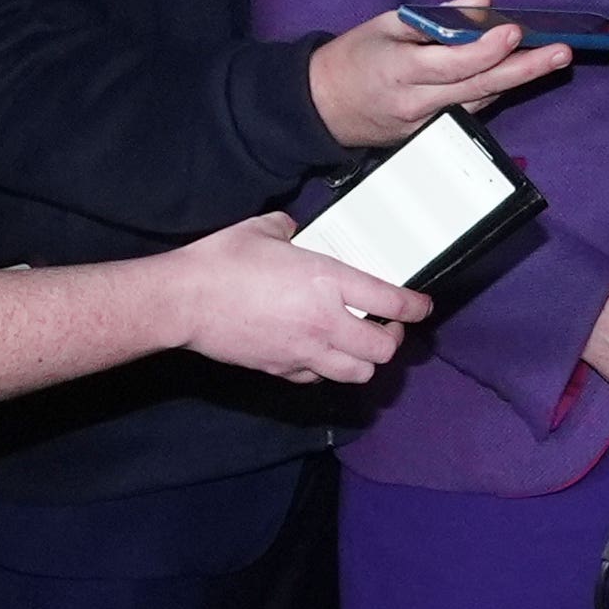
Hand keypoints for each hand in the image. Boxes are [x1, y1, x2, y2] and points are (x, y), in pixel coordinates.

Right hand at [159, 215, 426, 384]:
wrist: (185, 301)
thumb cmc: (222, 260)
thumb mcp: (264, 229)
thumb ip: (290, 230)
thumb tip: (295, 232)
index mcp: (327, 281)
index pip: (390, 301)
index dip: (415, 307)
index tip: (423, 307)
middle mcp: (324, 322)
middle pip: (382, 349)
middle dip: (393, 340)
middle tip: (388, 326)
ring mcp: (303, 351)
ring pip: (356, 373)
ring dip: (365, 361)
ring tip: (360, 345)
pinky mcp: (280, 369)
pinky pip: (318, 379)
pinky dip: (327, 370)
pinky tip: (319, 354)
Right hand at [307, 0, 571, 150]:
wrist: (322, 107)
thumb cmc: (354, 57)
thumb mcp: (386, 24)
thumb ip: (437, 15)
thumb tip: (482, 0)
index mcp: (399, 70)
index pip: (451, 63)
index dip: (485, 48)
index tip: (514, 30)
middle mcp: (416, 103)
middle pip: (478, 87)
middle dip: (524, 70)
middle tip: (559, 53)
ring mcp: (425, 125)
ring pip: (480, 100)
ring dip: (517, 79)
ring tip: (550, 57)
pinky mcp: (431, 135)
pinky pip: (470, 109)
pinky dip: (493, 89)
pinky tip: (516, 73)